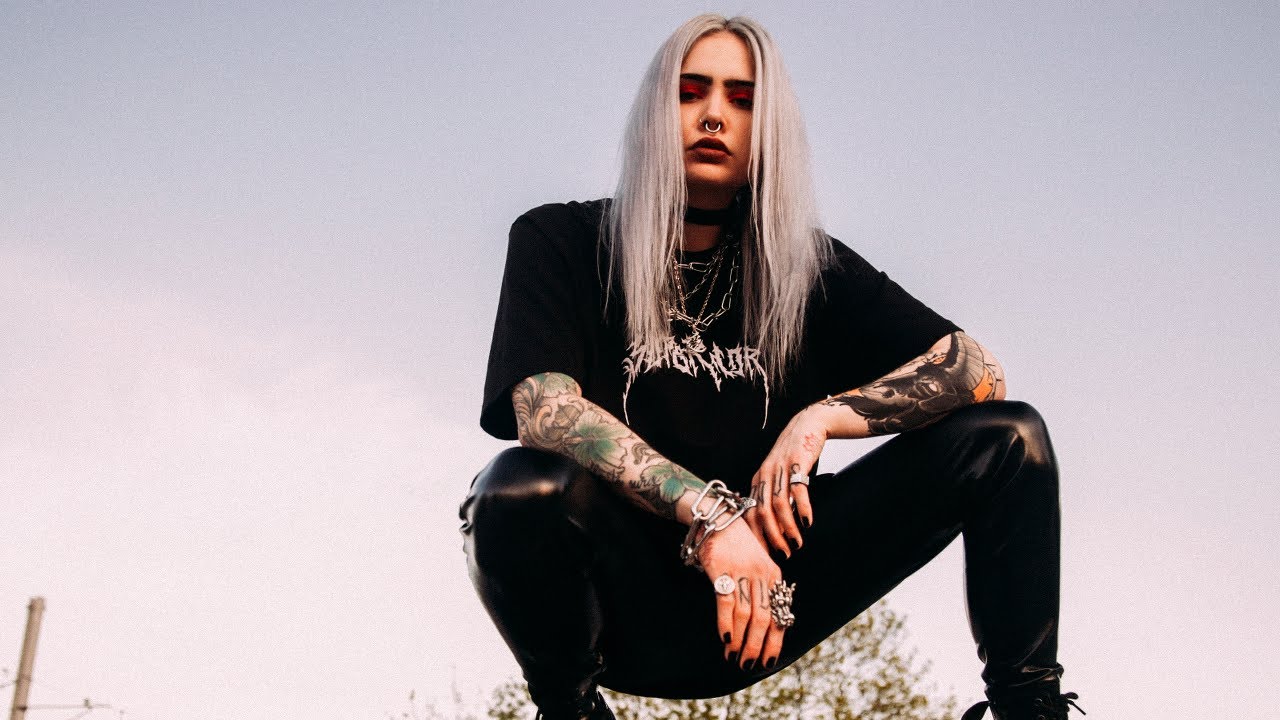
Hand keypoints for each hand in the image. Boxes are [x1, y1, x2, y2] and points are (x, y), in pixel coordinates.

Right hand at [699, 520, 786, 670]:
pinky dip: (726, 623)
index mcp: (774, 576)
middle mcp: (762, 575)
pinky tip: (725, 639)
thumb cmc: (737, 545)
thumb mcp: (757, 565)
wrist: (718, 518)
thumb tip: (762, 626)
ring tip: (734, 657)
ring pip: (747, 614)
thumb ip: (762, 590)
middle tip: (750, 665)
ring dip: (741, 639)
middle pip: (765, 618)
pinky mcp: (722, 569)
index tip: (768, 660)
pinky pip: (727, 602)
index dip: (775, 641)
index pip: (779, 614)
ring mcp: (742, 572)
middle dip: (758, 645)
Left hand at [746, 404, 833, 555]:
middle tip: (783, 554)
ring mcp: (780, 469)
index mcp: (758, 480)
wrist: (808, 425)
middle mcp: (765, 475)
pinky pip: (798, 491)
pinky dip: (802, 509)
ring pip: (779, 505)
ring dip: (787, 528)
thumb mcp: (778, 474)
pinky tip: (807, 522)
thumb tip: (776, 525)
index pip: (750, 513)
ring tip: (797, 543)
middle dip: (772, 537)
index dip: (756, 535)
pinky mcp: (797, 463)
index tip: (765, 553)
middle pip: (762, 512)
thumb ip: (774, 495)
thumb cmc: (794, 454)